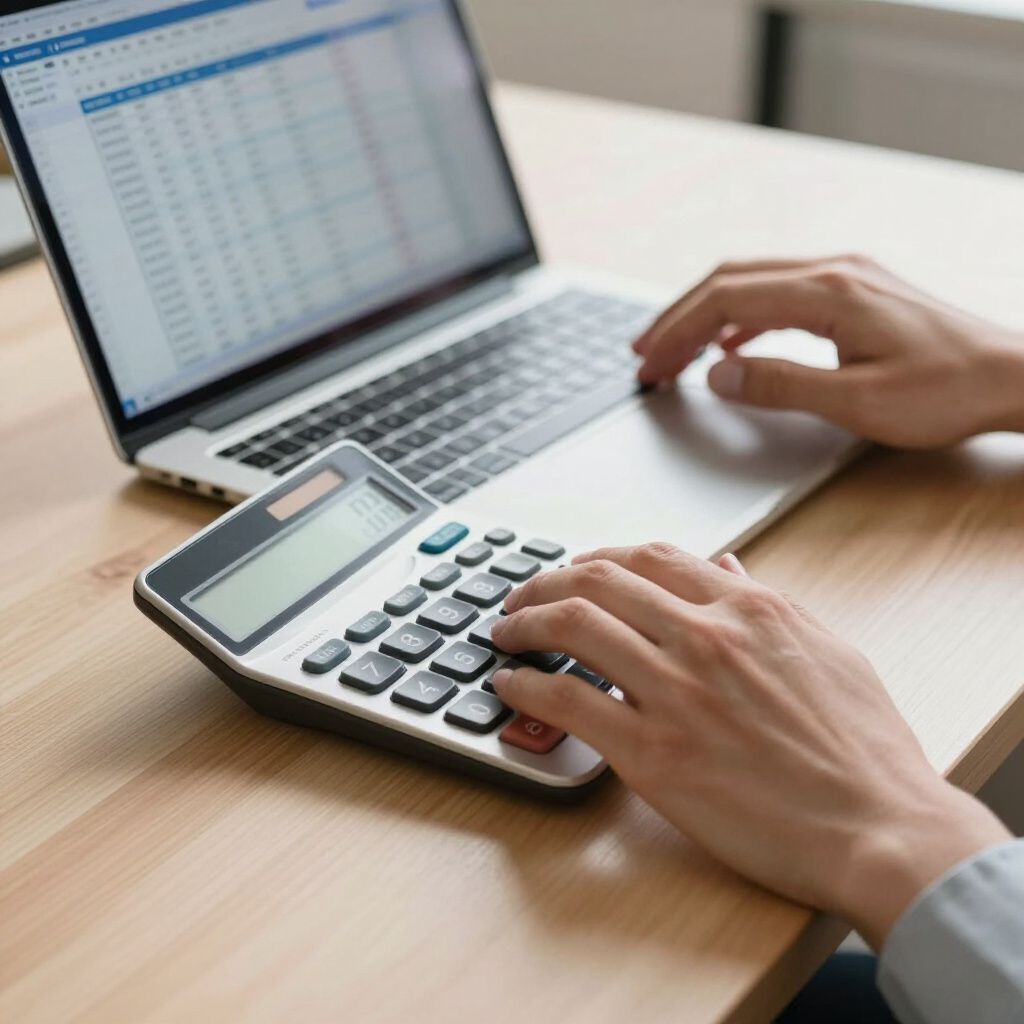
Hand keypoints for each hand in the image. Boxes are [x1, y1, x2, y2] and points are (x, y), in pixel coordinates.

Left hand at [489, 545, 1009, 946]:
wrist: (881, 828)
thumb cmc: (864, 749)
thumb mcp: (827, 650)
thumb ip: (769, 602)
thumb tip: (726, 566)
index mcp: (749, 609)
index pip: (651, 557)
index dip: (599, 557)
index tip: (574, 569)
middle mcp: (705, 637)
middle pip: (599, 581)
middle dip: (546, 581)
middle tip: (520, 596)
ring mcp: (675, 693)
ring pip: (573, 627)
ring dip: (524, 622)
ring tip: (504, 632)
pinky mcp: (653, 754)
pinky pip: (567, 702)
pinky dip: (527, 687)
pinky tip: (510, 687)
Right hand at [634, 255, 1023, 447]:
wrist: (1013, 376)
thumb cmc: (946, 391)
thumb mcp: (857, 401)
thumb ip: (780, 385)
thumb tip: (719, 376)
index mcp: (828, 292)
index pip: (725, 298)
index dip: (677, 330)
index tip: (648, 361)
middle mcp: (833, 271)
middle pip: (730, 281)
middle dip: (679, 319)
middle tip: (644, 356)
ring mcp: (846, 276)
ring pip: (752, 282)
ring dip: (706, 315)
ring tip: (674, 350)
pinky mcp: (856, 291)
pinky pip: (781, 294)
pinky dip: (743, 316)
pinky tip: (732, 344)